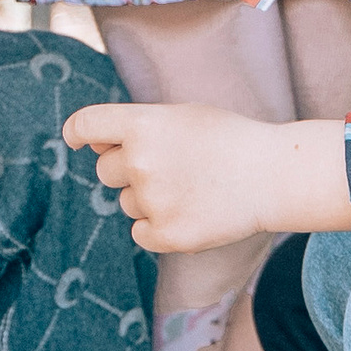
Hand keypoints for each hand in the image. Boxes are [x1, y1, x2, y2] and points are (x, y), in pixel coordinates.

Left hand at [60, 102, 350, 254]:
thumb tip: (93, 142)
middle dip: (127, 168)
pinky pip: (141, 232)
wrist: (272, 175)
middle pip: (104, 170)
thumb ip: (137, 125)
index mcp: (141, 124)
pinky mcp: (165, 235)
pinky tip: (192, 211)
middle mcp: (139, 161)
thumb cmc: (228, 139)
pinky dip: (159, 227)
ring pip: (127, 202)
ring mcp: (151, 201)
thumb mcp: (181, 114)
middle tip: (170, 166)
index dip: (78, 133)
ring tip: (190, 187)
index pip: (85, 125)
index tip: (79, 141)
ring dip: (148, 198)